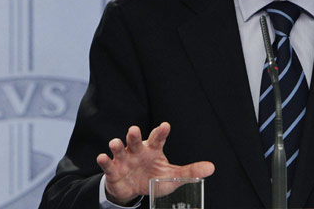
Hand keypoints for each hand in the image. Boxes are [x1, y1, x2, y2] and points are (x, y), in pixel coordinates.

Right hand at [96, 122, 214, 204]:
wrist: (133, 189)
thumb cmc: (153, 177)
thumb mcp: (171, 175)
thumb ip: (190, 171)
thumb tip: (211, 168)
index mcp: (153, 150)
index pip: (158, 139)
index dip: (161, 132)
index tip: (165, 125)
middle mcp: (138, 150)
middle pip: (135, 140)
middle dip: (134, 135)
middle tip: (134, 130)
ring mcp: (124, 159)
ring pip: (119, 149)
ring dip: (117, 145)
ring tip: (115, 143)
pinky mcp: (113, 170)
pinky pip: (108, 164)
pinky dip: (104, 160)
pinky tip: (103, 157)